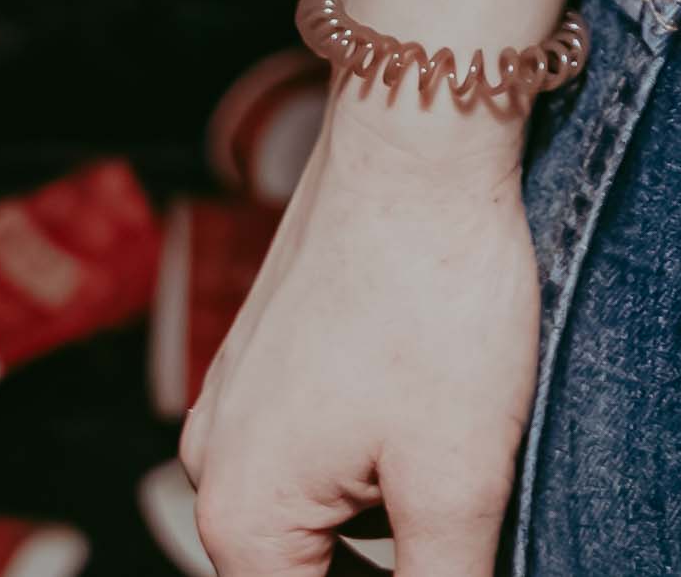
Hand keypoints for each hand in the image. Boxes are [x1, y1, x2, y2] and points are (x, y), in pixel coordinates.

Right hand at [185, 109, 538, 572]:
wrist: (419, 145)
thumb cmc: (437, 298)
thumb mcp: (457, 478)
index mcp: (242, 516)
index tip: (445, 552)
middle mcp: (215, 464)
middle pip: (310, 569)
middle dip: (392, 558)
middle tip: (465, 514)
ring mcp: (236, 403)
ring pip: (321, 507)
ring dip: (391, 510)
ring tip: (463, 456)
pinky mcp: (271, 358)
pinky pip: (320, 441)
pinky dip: (381, 450)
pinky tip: (440, 407)